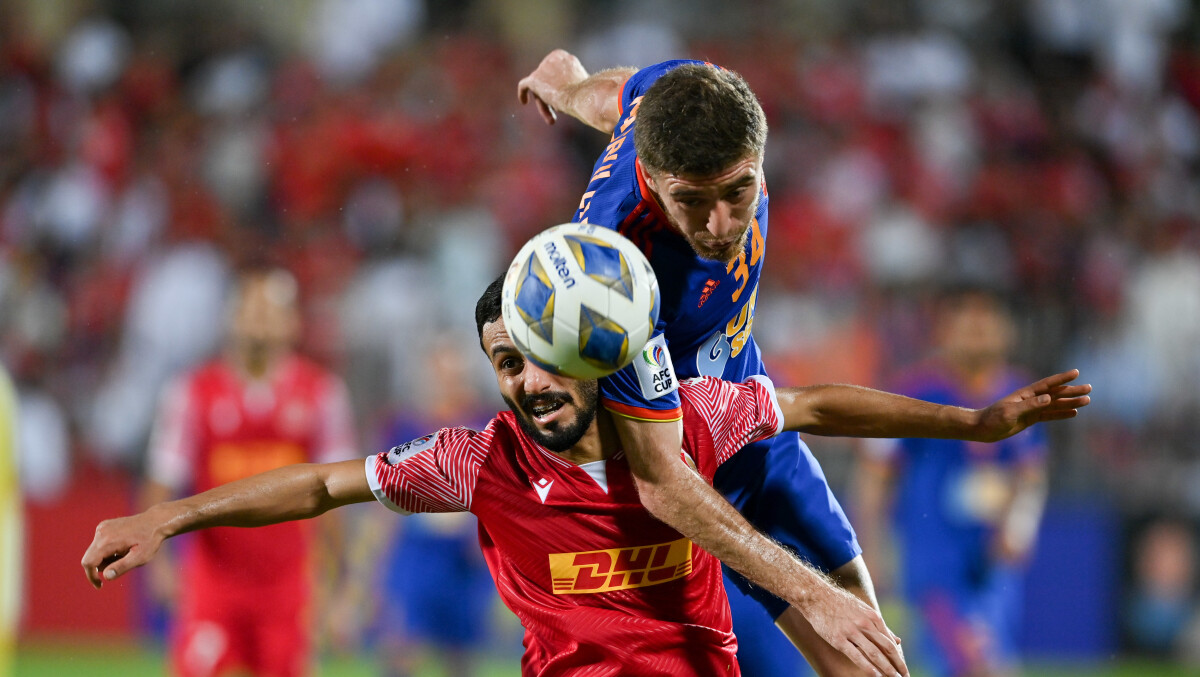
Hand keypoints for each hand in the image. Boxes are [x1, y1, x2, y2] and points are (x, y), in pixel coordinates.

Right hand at [81, 509, 166, 588]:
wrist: (156, 522)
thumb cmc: (150, 540)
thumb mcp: (140, 557)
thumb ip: (122, 567)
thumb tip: (106, 576)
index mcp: (107, 541)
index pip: (88, 563)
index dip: (91, 576)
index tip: (100, 585)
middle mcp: (101, 532)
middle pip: (90, 558)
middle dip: (102, 567)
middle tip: (123, 564)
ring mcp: (102, 527)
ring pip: (94, 552)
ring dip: (106, 558)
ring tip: (126, 554)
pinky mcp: (104, 526)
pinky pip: (99, 544)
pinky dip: (107, 550)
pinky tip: (123, 547)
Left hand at [517, 49, 588, 124]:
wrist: (582, 94)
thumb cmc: (586, 92)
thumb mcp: (581, 83)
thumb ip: (571, 82)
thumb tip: (567, 90)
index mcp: (563, 57)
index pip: (555, 72)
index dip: (558, 86)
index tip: (563, 98)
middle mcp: (551, 59)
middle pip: (546, 80)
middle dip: (551, 97)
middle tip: (558, 111)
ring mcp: (542, 68)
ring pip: (539, 88)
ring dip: (544, 104)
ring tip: (552, 120)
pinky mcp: (534, 79)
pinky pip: (524, 86)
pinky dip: (523, 93)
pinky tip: (524, 102)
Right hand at [802, 583, 908, 675]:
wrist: (816, 596)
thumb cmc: (841, 603)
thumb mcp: (864, 610)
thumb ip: (880, 626)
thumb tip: (897, 640)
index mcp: (873, 616)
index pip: (890, 641)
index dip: (898, 656)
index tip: (902, 667)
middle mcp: (865, 623)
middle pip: (887, 648)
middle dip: (898, 664)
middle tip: (905, 676)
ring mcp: (851, 631)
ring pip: (874, 653)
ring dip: (886, 668)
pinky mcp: (839, 639)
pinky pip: (856, 655)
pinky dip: (868, 667)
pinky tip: (875, 675)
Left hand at [971, 369, 1091, 441]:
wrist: (982, 428)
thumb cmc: (993, 418)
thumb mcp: (1011, 412)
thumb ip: (1030, 405)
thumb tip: (1049, 398)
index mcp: (1026, 394)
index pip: (1048, 384)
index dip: (1062, 378)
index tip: (1076, 372)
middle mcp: (1031, 399)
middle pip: (1056, 393)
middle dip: (1072, 391)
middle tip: (1089, 389)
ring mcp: (1031, 409)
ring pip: (1055, 404)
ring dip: (1070, 403)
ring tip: (1087, 401)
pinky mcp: (1030, 418)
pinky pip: (1050, 415)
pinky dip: (1062, 414)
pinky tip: (1073, 413)